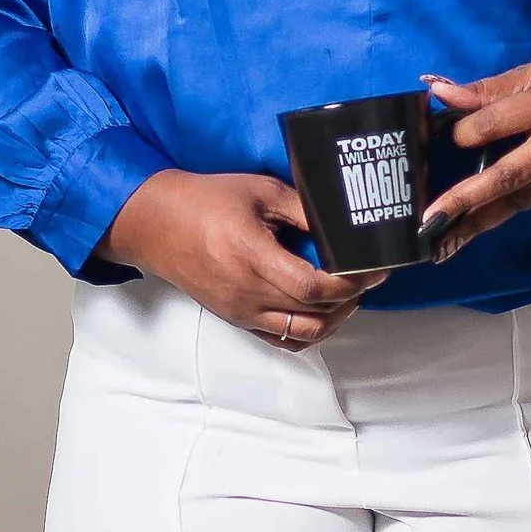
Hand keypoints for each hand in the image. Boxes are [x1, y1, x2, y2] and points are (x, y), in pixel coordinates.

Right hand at [106, 167, 378, 348]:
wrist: (156, 224)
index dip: (351, 283)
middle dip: (351, 298)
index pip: (315, 288)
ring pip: (303, 334)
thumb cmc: (205, 202)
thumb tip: (341, 227)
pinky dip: (308, 331)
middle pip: (315, 313)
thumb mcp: (260, 191)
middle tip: (368, 277)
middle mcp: (248, 293)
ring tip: (349, 296)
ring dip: (334, 319)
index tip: (374, 269)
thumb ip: (303, 209)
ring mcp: (241, 312)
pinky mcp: (236, 319)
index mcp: (253, 258)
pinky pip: (282, 340)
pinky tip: (320, 312)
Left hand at [422, 49, 530, 256]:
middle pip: (509, 174)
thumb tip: (437, 90)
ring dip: (478, 220)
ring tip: (443, 240)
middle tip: (429, 219)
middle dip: (466, 199)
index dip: (465, 131)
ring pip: (520, 198)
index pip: (498, 122)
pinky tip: (474, 224)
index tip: (444, 135)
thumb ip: (492, 88)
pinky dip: (503, 209)